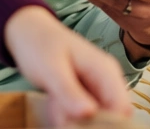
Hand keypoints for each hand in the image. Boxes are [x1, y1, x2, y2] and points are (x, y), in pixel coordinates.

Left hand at [4, 5, 131, 124]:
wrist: (27, 31)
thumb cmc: (39, 44)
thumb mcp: (50, 69)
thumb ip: (69, 91)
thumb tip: (90, 113)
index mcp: (105, 71)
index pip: (122, 108)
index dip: (106, 123)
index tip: (78, 124)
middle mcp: (107, 81)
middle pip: (109, 116)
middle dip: (85, 122)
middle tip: (58, 110)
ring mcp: (97, 87)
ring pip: (94, 117)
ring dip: (74, 119)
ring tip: (53, 102)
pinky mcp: (85, 94)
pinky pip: (83, 114)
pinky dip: (67, 114)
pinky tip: (52, 102)